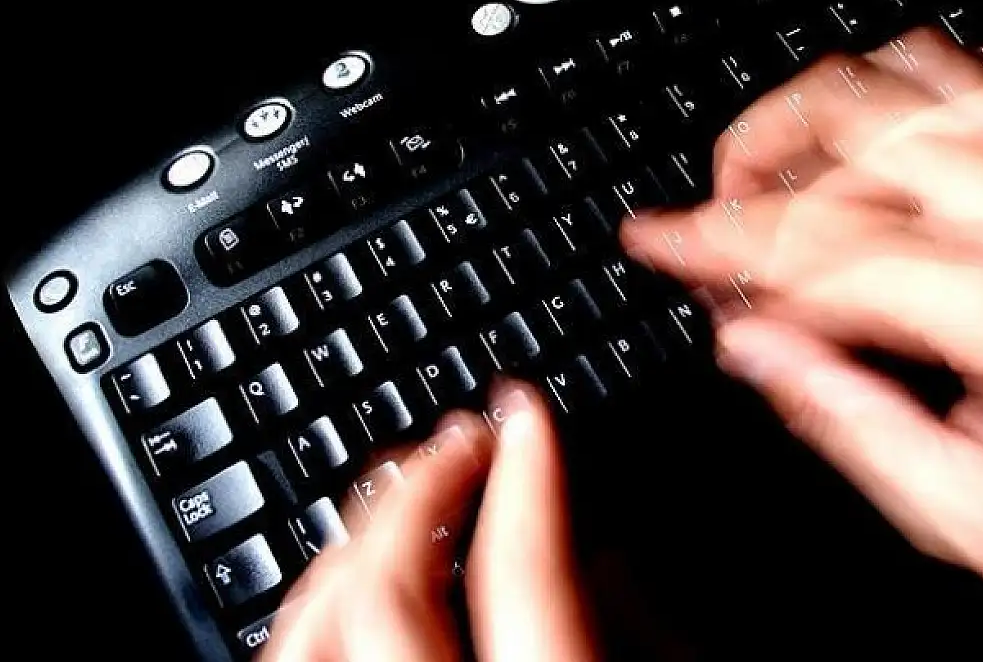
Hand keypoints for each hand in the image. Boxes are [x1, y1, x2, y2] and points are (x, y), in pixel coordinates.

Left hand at [264, 383, 597, 660]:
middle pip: (389, 581)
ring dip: (362, 531)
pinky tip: (352, 570)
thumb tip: (606, 558)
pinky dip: (322, 590)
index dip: (525, 478)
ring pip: (318, 611)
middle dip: (422, 486)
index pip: (516, 573)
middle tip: (465, 436)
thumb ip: (622, 630)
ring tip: (407, 488)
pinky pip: (290, 650)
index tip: (525, 414)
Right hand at [625, 28, 982, 614]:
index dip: (720, 242)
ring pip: (922, 74)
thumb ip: (857, 428)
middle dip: (756, 153)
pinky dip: (911, 89)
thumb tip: (756, 350)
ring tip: (779, 165)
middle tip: (714, 211)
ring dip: (824, 108)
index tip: (655, 242)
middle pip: (866, 121)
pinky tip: (882, 139)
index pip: (832, 246)